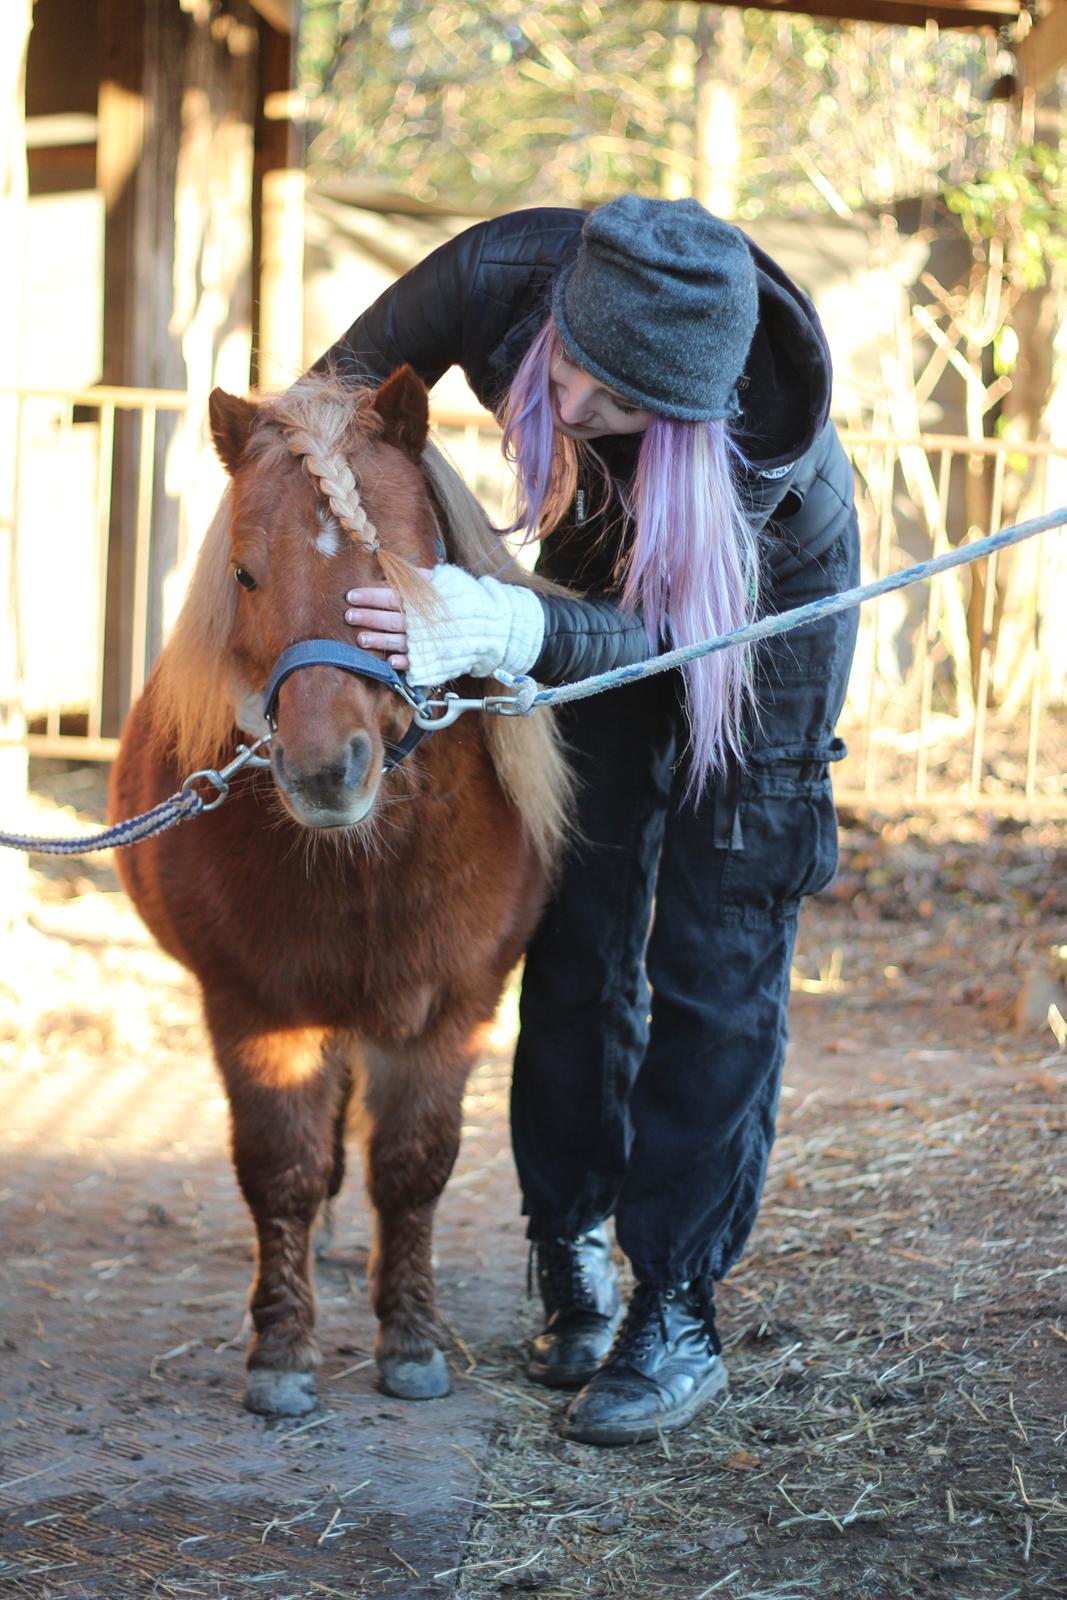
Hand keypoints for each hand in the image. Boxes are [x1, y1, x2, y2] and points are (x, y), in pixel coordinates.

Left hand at [346, 564, 544, 688]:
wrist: (497, 628)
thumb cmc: (470, 600)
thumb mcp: (448, 579)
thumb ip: (420, 577)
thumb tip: (394, 568)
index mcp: (425, 600)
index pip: (390, 595)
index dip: (368, 596)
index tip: (351, 596)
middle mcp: (425, 622)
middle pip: (389, 619)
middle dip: (366, 617)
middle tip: (348, 616)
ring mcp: (430, 644)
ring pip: (397, 642)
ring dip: (376, 641)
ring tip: (360, 639)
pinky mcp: (437, 661)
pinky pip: (415, 664)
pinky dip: (402, 663)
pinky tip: (389, 661)